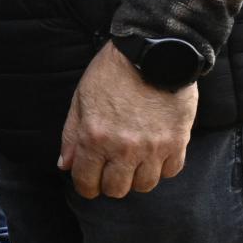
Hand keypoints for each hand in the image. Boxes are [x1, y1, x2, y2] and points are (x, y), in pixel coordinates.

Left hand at [58, 41, 196, 197]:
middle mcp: (124, 148)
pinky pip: (170, 171)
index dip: (85, 185)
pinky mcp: (177, 142)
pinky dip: (162, 166)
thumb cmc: (112, 72)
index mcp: (95, 137)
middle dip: (110, 182)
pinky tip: (155, 151)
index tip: (89, 179)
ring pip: (145, 185)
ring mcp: (153, 148)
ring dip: (137, 176)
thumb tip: (65, 165)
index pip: (87, 183)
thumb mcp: (81, 98)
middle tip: (111, 167)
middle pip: (116, 190)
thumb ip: (71, 135)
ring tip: (134, 158)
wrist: (152, 52)